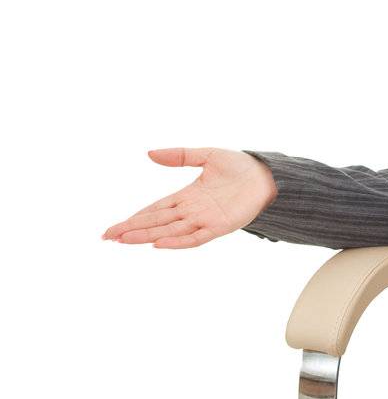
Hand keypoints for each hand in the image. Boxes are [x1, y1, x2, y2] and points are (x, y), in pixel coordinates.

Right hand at [101, 148, 277, 247]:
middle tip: (107, 237)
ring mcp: (205, 219)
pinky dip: (177, 241)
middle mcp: (192, 211)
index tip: (114, 227)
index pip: (154, 209)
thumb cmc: (241, 167)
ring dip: (146, 236)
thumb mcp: (206, 155)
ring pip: (169, 231)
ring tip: (123, 241)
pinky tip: (158, 244)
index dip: (134, 217)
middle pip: (156, 223)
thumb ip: (179, 156)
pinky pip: (195, 237)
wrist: (268, 175)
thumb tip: (149, 153)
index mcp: (187, 196)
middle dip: (131, 230)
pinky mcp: (220, 225)